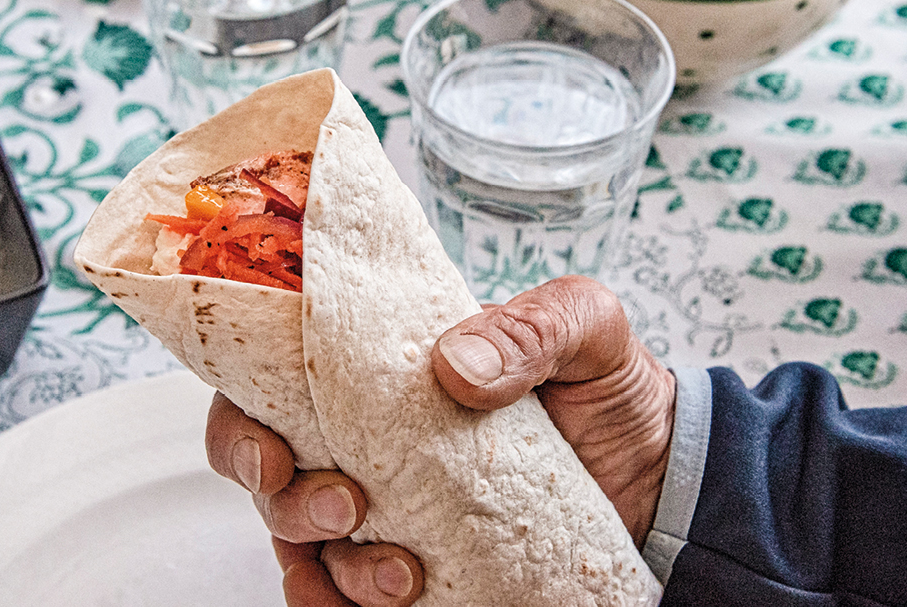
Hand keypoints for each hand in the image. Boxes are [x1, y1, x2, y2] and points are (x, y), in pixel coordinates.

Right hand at [205, 275, 676, 605]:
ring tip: (402, 576)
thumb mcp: (585, 327)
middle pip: (270, 479)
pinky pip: (349, 599)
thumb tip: (454, 366)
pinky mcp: (420, 567)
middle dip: (284, 504)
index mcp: (378, 372)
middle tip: (346, 507)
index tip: (274, 459)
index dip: (243, 427)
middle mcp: (365, 442)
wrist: (663, 473)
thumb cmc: (607, 387)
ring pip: (304, 549)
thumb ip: (529, 326)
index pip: (271, 389)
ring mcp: (390, 510)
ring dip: (329, 569)